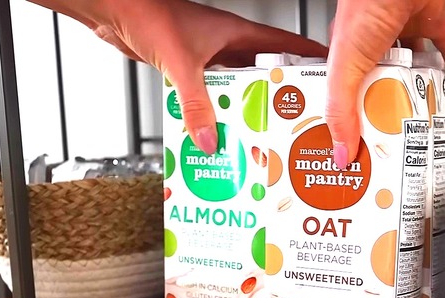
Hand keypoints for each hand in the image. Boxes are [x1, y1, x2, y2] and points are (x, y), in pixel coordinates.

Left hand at [31, 0, 327, 154]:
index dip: (308, 60)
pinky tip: (215, 127)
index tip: (328, 76)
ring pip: (235, 87)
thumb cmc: (149, 15)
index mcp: (237, 32)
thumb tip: (209, 137)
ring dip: (241, 108)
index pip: (283, 46)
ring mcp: (208, 57)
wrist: (115, 11)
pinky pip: (210, 95)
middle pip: (262, 74)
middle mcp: (226, 45)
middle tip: (290, 121)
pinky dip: (214, 111)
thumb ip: (197, 104)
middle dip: (275, 97)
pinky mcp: (190, 69)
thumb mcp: (181, 63)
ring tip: (254, 132)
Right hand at [326, 0, 444, 168]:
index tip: (352, 140)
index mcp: (346, 50)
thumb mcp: (346, 66)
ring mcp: (405, 30)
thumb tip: (340, 150)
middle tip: (390, 135)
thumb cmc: (368, 2)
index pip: (345, 89)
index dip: (348, 114)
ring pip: (414, 68)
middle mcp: (375, 40)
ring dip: (419, 90)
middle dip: (386, 107)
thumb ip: (341, 109)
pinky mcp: (434, 20)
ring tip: (421, 116)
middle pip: (382, 82)